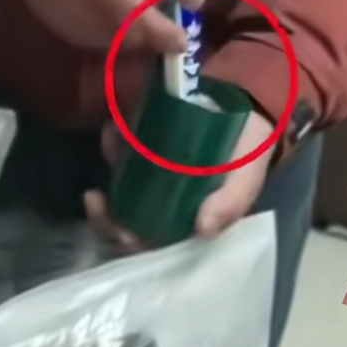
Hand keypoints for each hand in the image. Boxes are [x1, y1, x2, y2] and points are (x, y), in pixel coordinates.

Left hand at [84, 112, 273, 250]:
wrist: (250, 106)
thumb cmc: (250, 150)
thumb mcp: (247, 179)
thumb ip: (230, 204)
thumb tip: (201, 231)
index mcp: (188, 218)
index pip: (153, 241)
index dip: (132, 240)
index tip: (120, 228)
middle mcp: (168, 201)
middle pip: (128, 219)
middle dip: (107, 215)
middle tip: (95, 198)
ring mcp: (155, 173)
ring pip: (121, 184)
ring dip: (110, 170)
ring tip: (111, 143)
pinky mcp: (149, 145)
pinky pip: (124, 151)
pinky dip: (114, 143)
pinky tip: (114, 128)